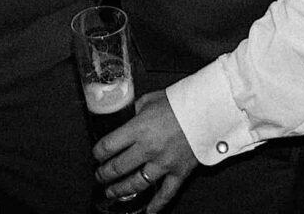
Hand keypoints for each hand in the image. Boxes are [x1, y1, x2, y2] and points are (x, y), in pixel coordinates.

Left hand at [94, 90, 199, 212]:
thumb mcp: (148, 100)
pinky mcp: (179, 172)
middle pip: (118, 167)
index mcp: (138, 129)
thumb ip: (133, 112)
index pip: (108, 146)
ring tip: (112, 192)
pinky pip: (166, 193)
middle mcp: (148, 148)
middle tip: (99, 176)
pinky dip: (156, 205)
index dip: (97, 153)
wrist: (207, 110)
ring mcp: (164, 163)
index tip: (96, 155)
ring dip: (121, 190)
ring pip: (136, 183)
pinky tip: (148, 211)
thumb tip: (123, 116)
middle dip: (104, 174)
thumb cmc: (179, 103)